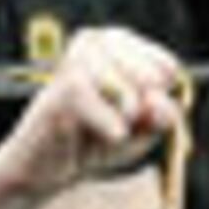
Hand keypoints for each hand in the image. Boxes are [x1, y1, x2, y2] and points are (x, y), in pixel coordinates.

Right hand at [0, 28, 188, 196]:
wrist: (41, 168)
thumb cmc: (94, 140)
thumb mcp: (141, 130)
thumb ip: (163, 115)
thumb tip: (156, 101)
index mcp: (116, 41)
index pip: (167, 68)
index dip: (156, 101)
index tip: (125, 110)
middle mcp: (95, 40)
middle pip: (152, 81)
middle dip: (139, 113)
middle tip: (109, 121)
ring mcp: (77, 60)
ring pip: (132, 98)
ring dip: (123, 123)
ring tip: (96, 127)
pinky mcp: (66, 88)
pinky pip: (113, 117)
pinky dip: (112, 131)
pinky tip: (96, 135)